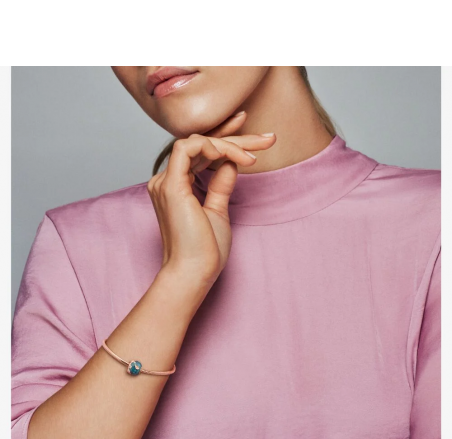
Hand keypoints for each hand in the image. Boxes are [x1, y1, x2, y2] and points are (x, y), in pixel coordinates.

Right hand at [147, 112, 275, 289]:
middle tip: (268, 138)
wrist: (194, 273)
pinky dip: (210, 146)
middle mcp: (166, 181)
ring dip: (228, 143)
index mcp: (175, 187)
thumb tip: (231, 163)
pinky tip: (231, 154)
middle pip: (201, 145)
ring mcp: (165, 182)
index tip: (251, 133)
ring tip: (254, 155)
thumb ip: (220, 185)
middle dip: (235, 136)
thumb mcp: (218, 211)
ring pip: (196, 142)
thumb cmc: (204, 251)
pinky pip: (188, 148)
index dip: (224, 137)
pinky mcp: (170, 186)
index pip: (199, 152)